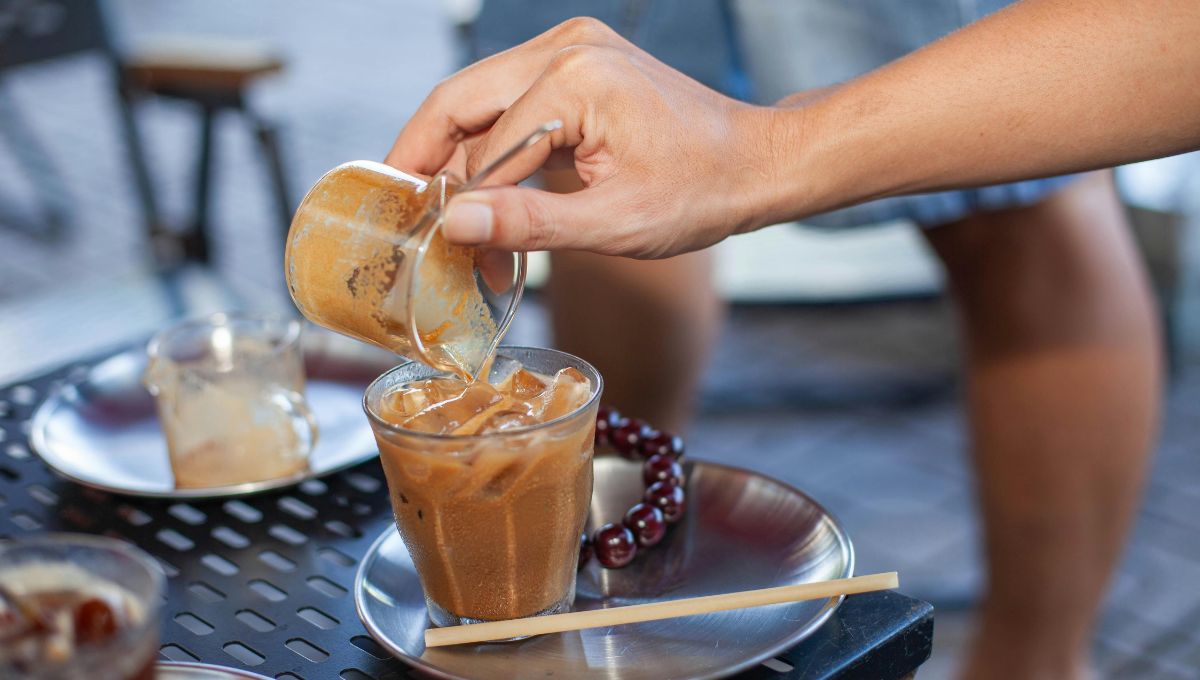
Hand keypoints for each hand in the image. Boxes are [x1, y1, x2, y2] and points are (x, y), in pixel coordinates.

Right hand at [385, 18, 784, 258]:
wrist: (755, 163)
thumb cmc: (701, 191)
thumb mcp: (616, 223)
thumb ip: (531, 225)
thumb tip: (457, 226)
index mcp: (574, 79)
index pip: (483, 146)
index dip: (455, 204)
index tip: (438, 251)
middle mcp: (565, 49)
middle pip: (460, 101)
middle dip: (425, 161)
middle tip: (401, 215)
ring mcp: (570, 50)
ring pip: (479, 100)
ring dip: (459, 157)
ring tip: (449, 217)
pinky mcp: (577, 64)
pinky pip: (511, 101)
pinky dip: (492, 146)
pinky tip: (486, 191)